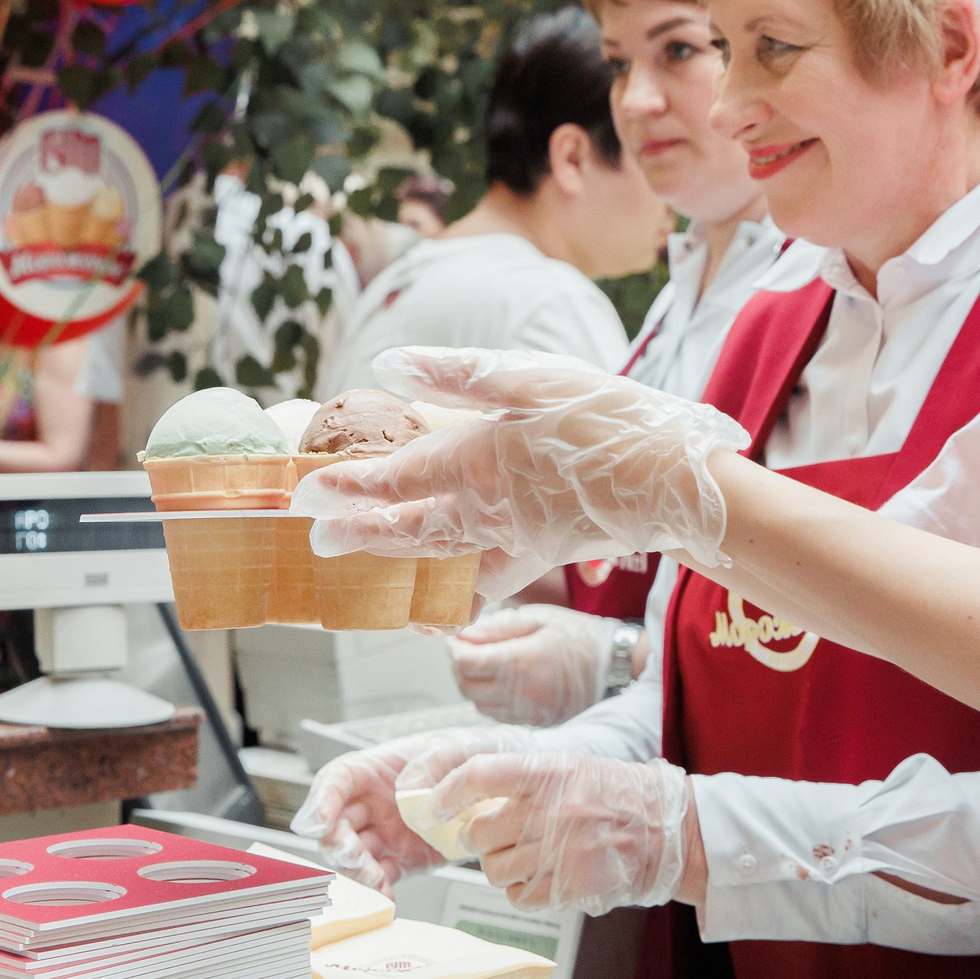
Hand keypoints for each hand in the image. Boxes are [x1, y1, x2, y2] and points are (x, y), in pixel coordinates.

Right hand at [288, 725, 535, 889]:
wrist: (507, 788)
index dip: (321, 800)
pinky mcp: (400, 860)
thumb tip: (406, 788)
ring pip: (352, 856)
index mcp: (378, 767)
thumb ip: (433, 760)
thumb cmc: (476, 755)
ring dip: (356, 873)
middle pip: (335, 824)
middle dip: (338, 844)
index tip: (320, 822)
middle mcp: (373, 802)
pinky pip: (378, 878)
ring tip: (377, 883)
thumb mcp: (458, 745)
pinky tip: (387, 898)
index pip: (336, 780)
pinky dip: (377, 892)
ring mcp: (384, 833)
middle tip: (356, 857)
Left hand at [295, 349, 748, 599]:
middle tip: (316, 541)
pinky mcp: (540, 555)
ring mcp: (512, 538)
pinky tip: (437, 613)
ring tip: (359, 568)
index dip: (351, 485)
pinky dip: (456, 602)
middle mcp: (486, 506)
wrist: (671, 481)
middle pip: (408, 525)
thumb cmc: (607, 419)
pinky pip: (486, 586)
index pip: (399, 476)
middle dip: (359, 532)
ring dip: (394, 562)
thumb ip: (458, 376)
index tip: (308, 492)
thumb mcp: (533, 378)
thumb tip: (389, 365)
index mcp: (479, 457)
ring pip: (439, 556)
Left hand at [426, 752, 690, 915]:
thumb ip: (523, 782)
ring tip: (520, 857)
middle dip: (475, 839)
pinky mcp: (571, 888)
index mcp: (552, 772)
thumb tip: (468, 803)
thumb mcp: (572, 768)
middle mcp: (555, 811)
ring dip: (498, 867)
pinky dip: (519, 891)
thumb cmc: (618, 795)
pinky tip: (538, 877)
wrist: (670, 831)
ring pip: (494, 870)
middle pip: (480, 832)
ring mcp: (563, 852)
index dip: (447, 791)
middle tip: (485, 837)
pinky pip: (519, 897)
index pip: (479, 775)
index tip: (434, 805)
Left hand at [450, 606, 620, 727]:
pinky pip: (496, 715)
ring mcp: (526, 711)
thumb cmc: (581, 637)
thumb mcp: (541, 619)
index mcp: (518, 662)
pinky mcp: (534, 721)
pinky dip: (489, 699)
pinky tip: (500, 682)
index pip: (466, 662)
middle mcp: (518, 692)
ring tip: (483, 664)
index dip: (454, 648)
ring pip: (478, 704)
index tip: (456, 637)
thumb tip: (465, 634)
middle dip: (459, 666)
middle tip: (466, 649)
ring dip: (472, 684)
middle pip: (466, 686)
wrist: (616, 668)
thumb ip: (499, 627)